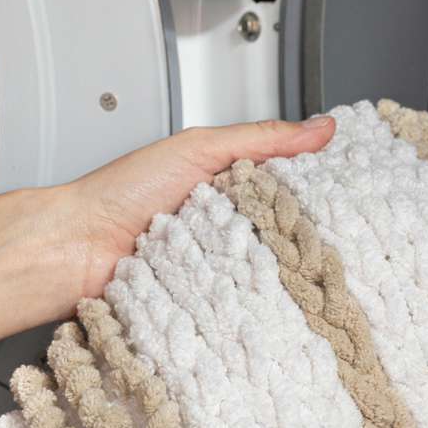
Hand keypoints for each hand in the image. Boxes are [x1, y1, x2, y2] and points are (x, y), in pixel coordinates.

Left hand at [0, 116, 335, 342]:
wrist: (75, 250)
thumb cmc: (120, 194)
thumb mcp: (199, 148)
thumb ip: (262, 137)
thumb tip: (320, 127)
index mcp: (224, 186)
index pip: (286, 188)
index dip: (317, 193)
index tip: (352, 196)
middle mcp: (223, 227)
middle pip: (282, 234)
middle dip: (305, 239)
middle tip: (338, 242)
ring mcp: (216, 266)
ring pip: (267, 271)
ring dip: (277, 272)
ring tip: (302, 270)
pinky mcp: (207, 301)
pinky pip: (241, 301)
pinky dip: (251, 299)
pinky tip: (265, 295)